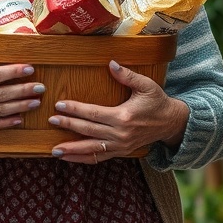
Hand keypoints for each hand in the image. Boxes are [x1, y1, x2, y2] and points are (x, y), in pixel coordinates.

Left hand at [47, 60, 189, 163]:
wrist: (171, 123)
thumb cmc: (157, 101)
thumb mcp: (146, 86)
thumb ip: (127, 75)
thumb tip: (111, 63)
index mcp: (124, 117)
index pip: (93, 114)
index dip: (75, 109)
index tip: (59, 105)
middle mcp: (120, 134)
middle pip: (88, 131)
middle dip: (68, 126)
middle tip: (51, 121)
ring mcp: (121, 146)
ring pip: (92, 150)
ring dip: (72, 151)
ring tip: (54, 151)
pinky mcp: (121, 152)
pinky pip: (99, 158)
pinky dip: (83, 159)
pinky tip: (70, 158)